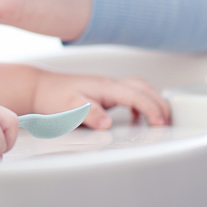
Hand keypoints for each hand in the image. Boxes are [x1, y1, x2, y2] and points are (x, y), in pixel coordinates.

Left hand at [32, 71, 170, 128]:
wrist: (38, 88)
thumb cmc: (52, 96)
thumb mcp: (69, 108)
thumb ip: (89, 114)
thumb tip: (107, 123)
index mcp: (104, 86)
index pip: (136, 95)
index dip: (151, 109)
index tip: (160, 123)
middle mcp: (108, 83)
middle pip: (144, 88)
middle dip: (160, 103)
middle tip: (168, 122)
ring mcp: (107, 86)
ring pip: (139, 88)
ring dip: (153, 100)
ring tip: (160, 119)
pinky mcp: (103, 91)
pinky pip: (130, 93)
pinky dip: (141, 103)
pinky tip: (136, 117)